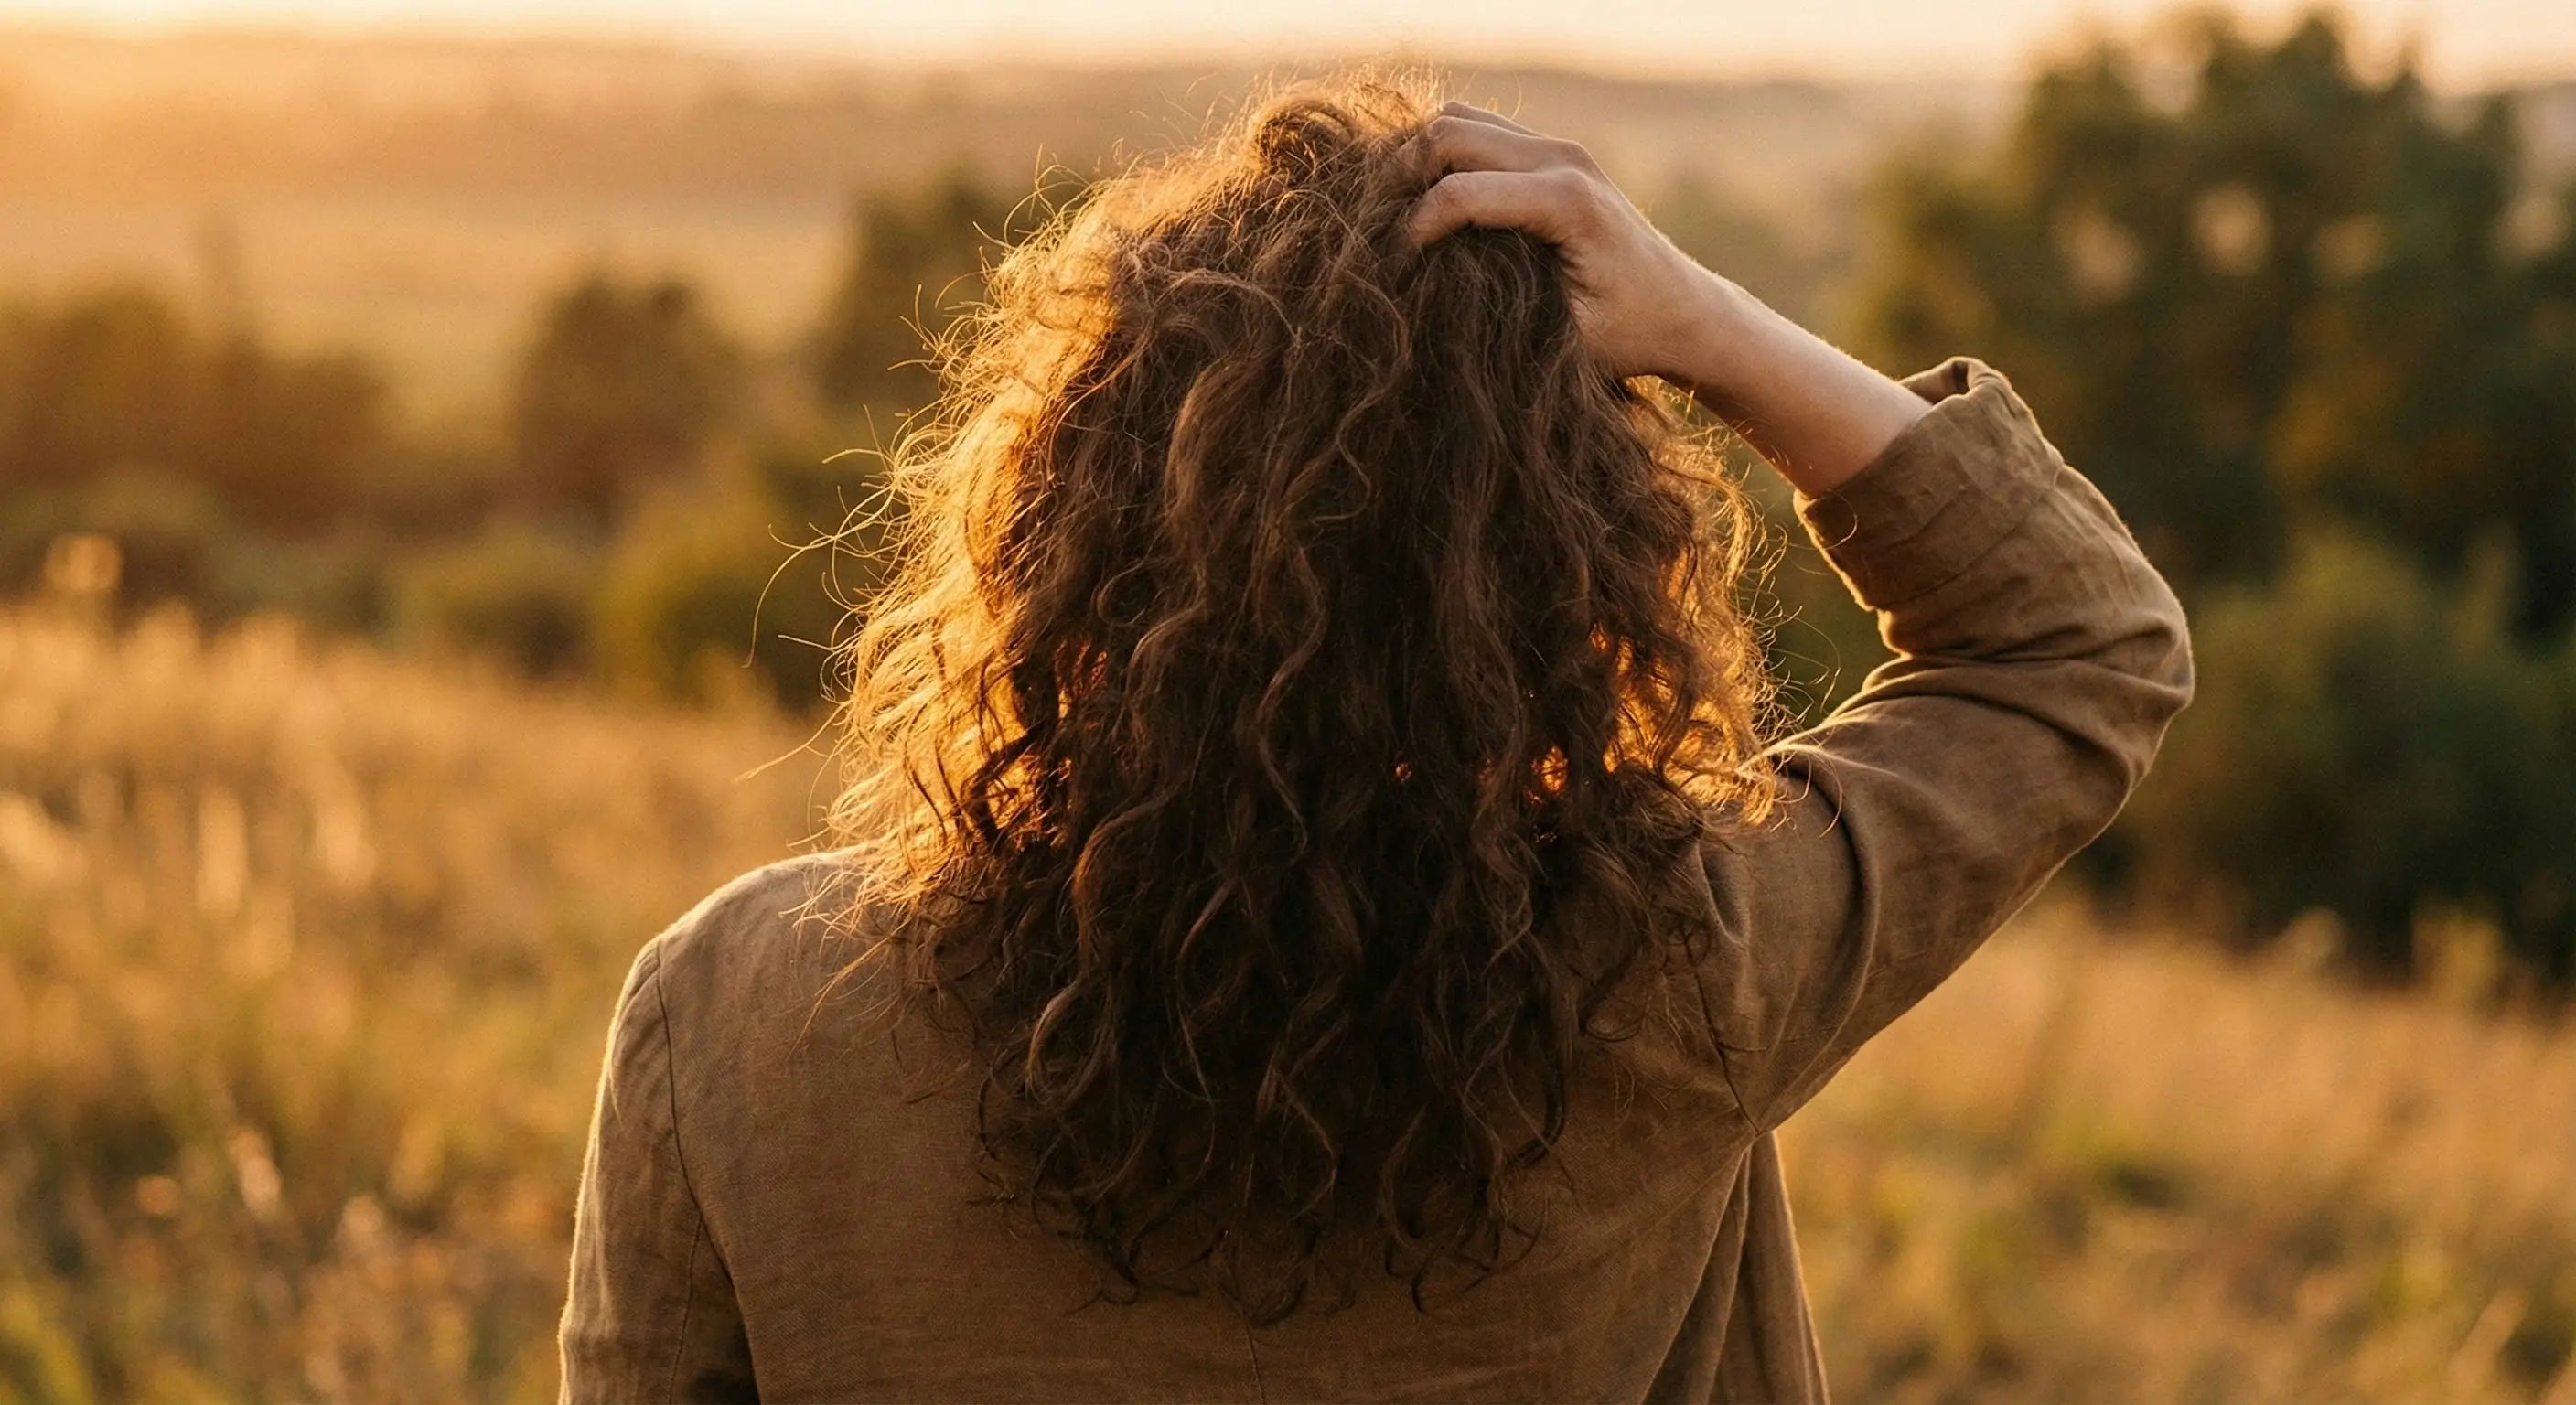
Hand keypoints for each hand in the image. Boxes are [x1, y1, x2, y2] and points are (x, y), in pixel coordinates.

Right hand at [1404, 101, 1929, 495]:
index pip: (1459, 193)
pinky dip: (1443, 155)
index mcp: (1566, 203)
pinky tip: (1424, 199)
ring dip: (1418, 158)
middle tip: (1376, 229)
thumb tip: (1425, 306)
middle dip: (1402, 178)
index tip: (1392, 269)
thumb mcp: (1566, 343)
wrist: (1687, 311)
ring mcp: (1560, 149)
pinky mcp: (1555, 154)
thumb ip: (1501, 316)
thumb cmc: (1631, 337)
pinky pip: (1481, 131)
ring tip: (1393, 210)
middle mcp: (1563, 160)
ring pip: (1459, 121)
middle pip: (1449, 135)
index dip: (1412, 229)